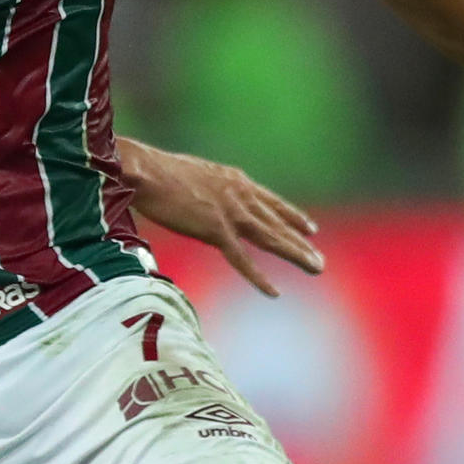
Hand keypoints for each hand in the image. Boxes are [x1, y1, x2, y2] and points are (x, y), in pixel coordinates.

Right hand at [119, 139, 322, 296]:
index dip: (291, 215)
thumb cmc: (157, 171)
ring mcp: (230, 213)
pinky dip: (258, 277)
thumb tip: (205, 196)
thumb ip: (207, 187)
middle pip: (276, 223)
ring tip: (316, 268)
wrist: (145, 171)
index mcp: (232, 180)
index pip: (269, 200)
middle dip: (300, 241)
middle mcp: (239, 195)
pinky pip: (241, 259)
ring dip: (295, 254)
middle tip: (318, 259)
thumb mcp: (192, 174)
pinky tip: (274, 292)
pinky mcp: (215, 229)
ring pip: (270, 238)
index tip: (310, 227)